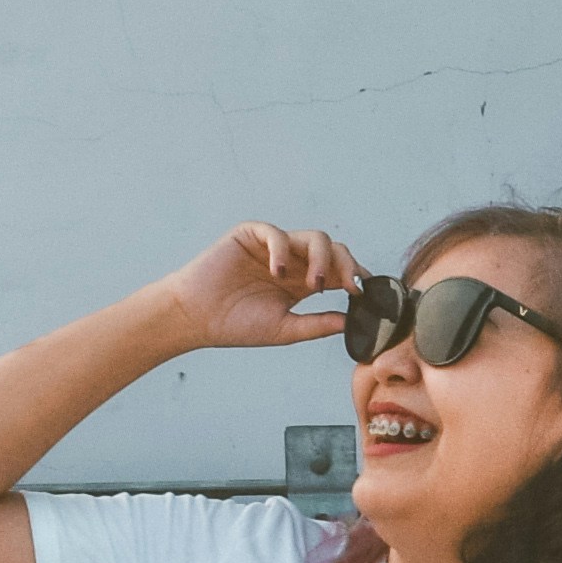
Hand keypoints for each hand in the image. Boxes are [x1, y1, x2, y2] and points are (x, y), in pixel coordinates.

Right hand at [158, 222, 363, 353]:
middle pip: (333, 249)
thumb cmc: (236, 324)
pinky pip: (276, 233)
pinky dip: (283, 250)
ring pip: (313, 238)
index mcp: (303, 282)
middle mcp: (294, 261)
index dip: (354, 277)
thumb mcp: (284, 328)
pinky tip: (279, 272)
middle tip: (348, 286)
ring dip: (321, 259)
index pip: (339, 271)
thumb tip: (350, 322)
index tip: (364, 293)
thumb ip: (317, 324)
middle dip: (346, 265)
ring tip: (314, 284)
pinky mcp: (251, 235)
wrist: (197, 317)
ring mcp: (273, 246)